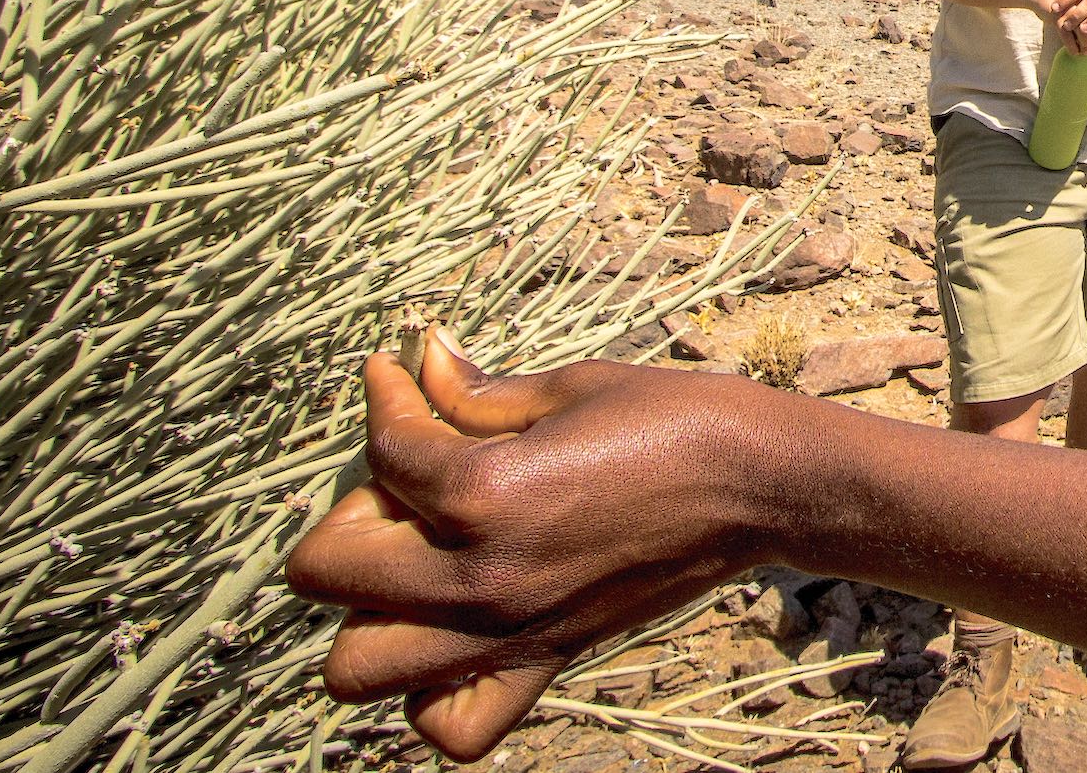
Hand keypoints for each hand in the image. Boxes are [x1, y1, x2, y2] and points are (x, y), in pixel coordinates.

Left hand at [286, 333, 773, 761]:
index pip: (383, 448)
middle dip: (353, 510)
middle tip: (411, 476)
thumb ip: (474, 390)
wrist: (760, 484)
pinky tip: (453, 631)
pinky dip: (430, 693)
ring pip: (355, 666)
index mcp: (485, 492)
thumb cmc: (674, 418)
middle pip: (326, 568)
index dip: (386, 395)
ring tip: (417, 558)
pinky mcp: (544, 662)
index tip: (400, 372)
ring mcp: (507, 632)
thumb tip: (420, 362)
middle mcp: (480, 577)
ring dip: (366, 610)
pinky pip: (451, 724)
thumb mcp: (567, 386)